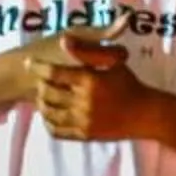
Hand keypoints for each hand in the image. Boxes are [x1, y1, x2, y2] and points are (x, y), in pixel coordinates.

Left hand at [31, 27, 152, 141]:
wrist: (145, 115)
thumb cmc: (128, 84)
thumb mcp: (113, 62)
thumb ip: (87, 50)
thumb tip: (63, 40)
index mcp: (90, 81)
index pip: (54, 72)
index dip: (38, 66)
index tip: (29, 63)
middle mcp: (85, 102)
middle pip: (47, 92)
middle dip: (40, 84)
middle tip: (41, 79)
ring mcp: (83, 121)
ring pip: (49, 112)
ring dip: (42, 102)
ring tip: (45, 95)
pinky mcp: (83, 135)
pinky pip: (56, 130)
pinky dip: (49, 121)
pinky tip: (52, 112)